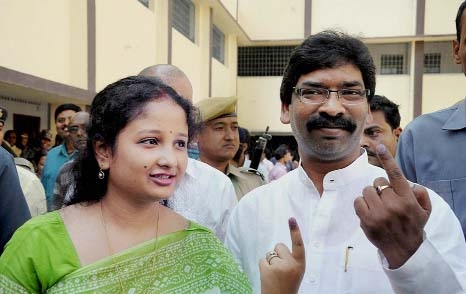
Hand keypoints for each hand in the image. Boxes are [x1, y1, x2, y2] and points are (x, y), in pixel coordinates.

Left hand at [260, 217, 305, 293]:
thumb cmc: (287, 285)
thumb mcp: (296, 272)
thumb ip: (292, 260)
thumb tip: (279, 247)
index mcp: (300, 265)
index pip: (298, 245)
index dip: (295, 231)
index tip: (291, 219)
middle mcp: (290, 265)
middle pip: (280, 246)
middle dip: (278, 254)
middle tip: (280, 269)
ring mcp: (278, 267)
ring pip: (270, 253)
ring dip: (270, 261)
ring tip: (274, 274)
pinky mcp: (266, 270)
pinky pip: (262, 259)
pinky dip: (263, 266)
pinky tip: (268, 276)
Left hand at [354, 144, 430, 268]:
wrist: (403, 250)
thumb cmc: (412, 226)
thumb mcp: (424, 210)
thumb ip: (420, 194)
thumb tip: (411, 185)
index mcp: (407, 199)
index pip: (395, 174)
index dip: (387, 159)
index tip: (380, 146)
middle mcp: (393, 204)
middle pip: (377, 184)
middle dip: (379, 190)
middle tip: (385, 201)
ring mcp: (379, 213)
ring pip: (366, 191)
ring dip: (370, 197)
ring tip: (377, 207)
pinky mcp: (367, 220)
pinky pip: (358, 202)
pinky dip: (361, 204)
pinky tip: (368, 212)